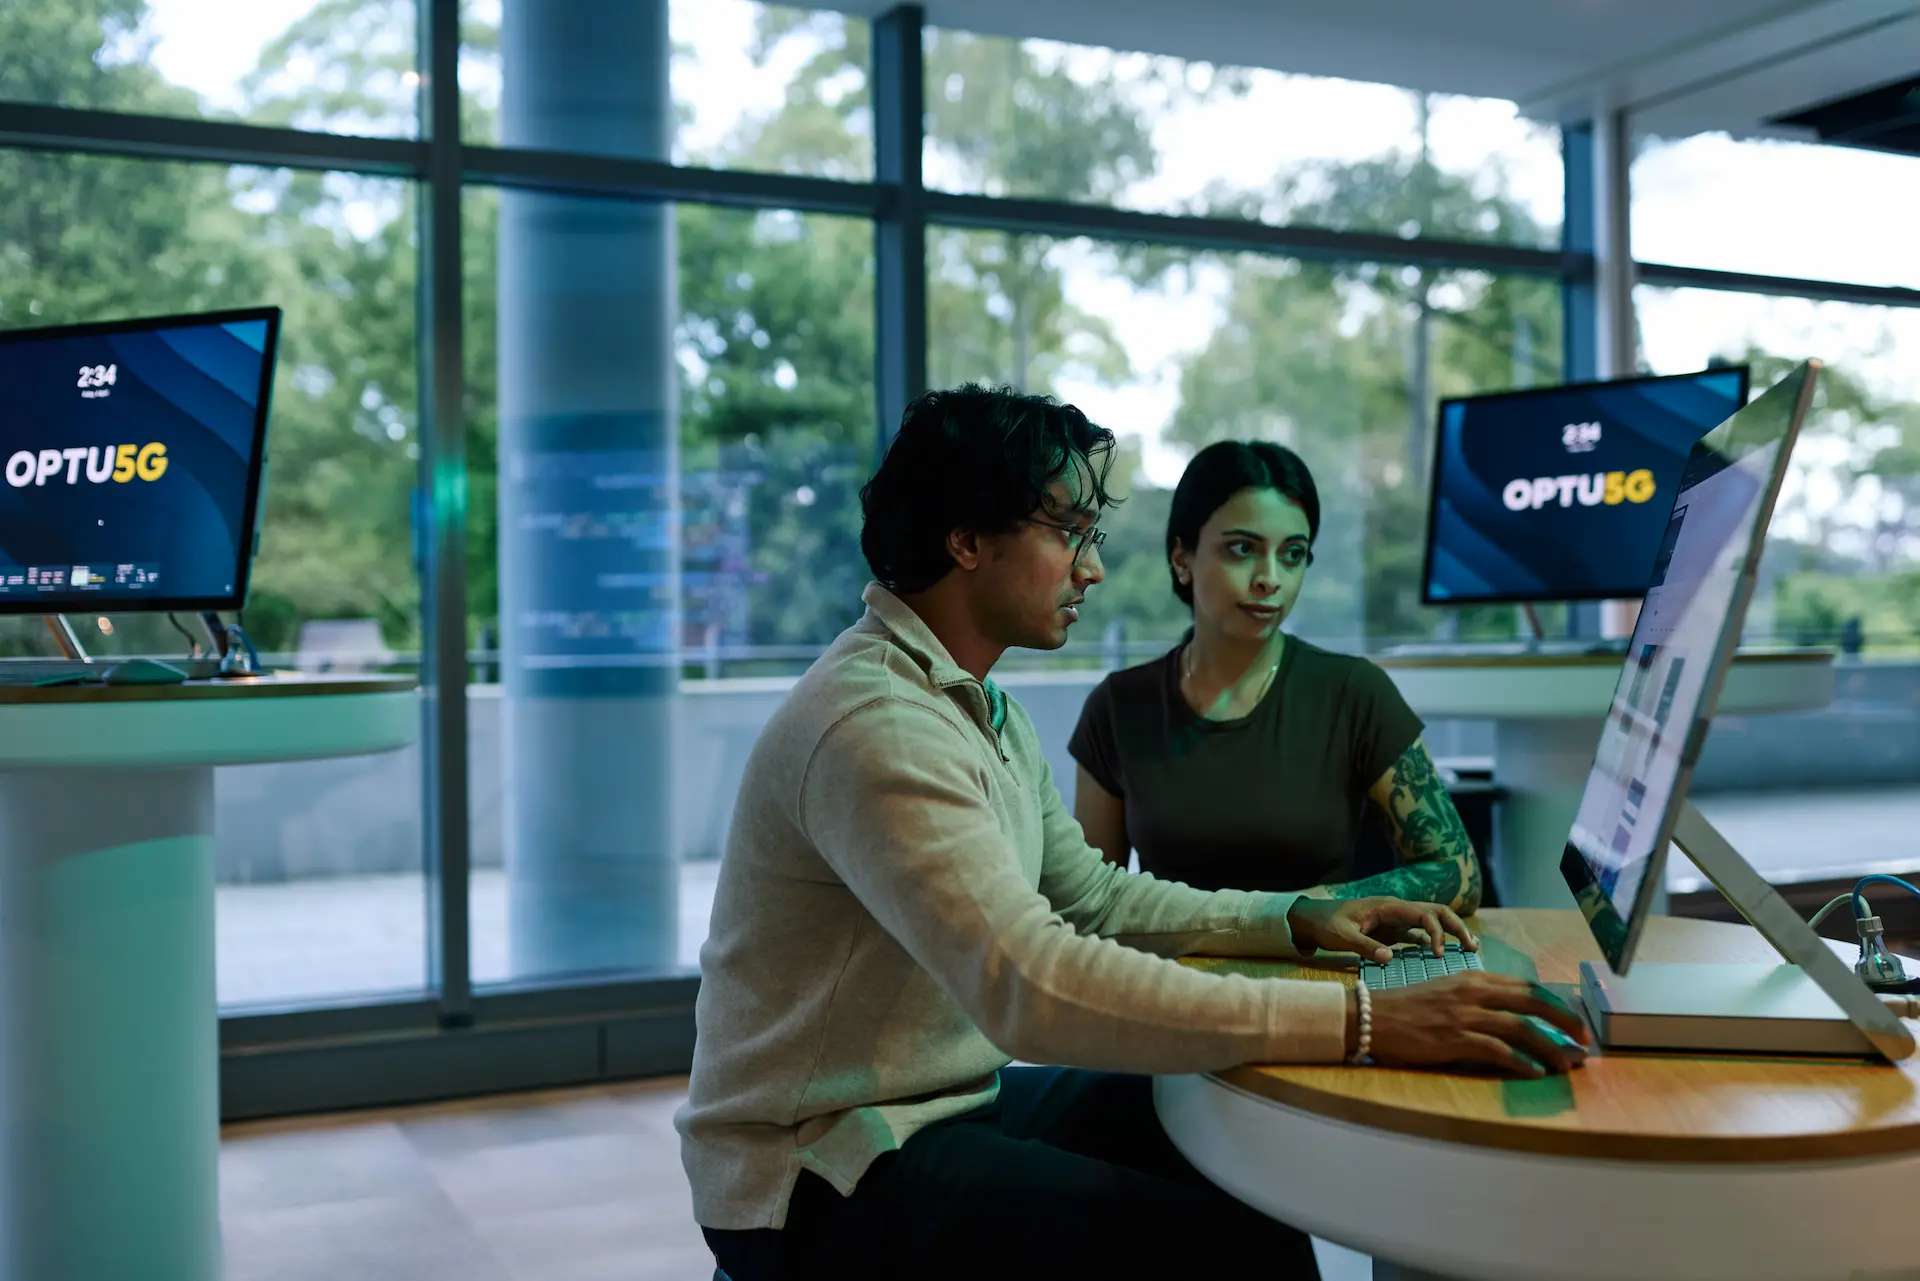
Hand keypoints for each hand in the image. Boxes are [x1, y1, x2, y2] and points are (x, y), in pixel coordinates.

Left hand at [1286, 896, 1475, 963]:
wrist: (1310, 920)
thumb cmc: (1324, 924)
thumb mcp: (1341, 936)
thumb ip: (1364, 946)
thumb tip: (1390, 958)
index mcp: (1388, 906)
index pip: (1424, 914)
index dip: (1437, 932)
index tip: (1438, 955)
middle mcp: (1397, 910)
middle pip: (1436, 912)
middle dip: (1457, 927)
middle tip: (1472, 947)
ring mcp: (1396, 921)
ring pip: (1431, 922)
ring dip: (1450, 933)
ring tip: (1469, 949)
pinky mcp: (1392, 932)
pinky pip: (1419, 936)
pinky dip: (1434, 943)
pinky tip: (1444, 958)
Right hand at [1369, 973, 1590, 1076]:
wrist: (1370, 1017)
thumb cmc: (1408, 1008)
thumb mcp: (1447, 992)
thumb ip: (1478, 999)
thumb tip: (1513, 1016)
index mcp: (1473, 978)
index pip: (1526, 986)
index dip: (1556, 1004)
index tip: (1573, 1021)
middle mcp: (1473, 993)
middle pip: (1532, 1002)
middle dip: (1564, 1021)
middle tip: (1584, 1040)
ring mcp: (1464, 1016)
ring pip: (1521, 1028)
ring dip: (1550, 1047)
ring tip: (1567, 1063)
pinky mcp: (1454, 1039)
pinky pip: (1497, 1051)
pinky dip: (1521, 1062)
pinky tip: (1535, 1073)